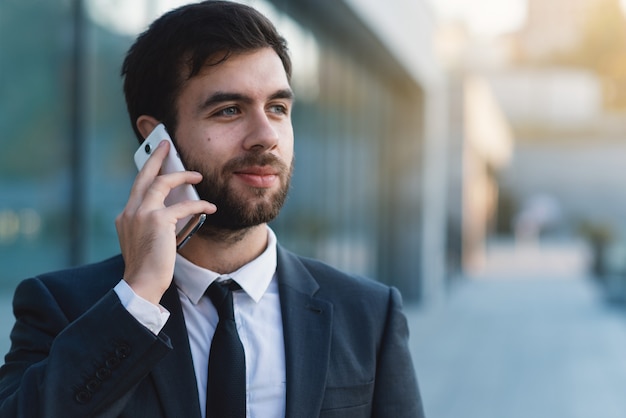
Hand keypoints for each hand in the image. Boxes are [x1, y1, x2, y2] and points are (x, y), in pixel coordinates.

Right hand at [116, 140, 215, 304]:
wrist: (141, 283)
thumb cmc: (147, 266)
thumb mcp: (144, 240)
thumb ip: (152, 223)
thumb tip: (173, 212)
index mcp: (126, 215)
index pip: (138, 187)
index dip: (148, 171)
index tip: (155, 159)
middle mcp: (130, 211)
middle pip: (145, 175)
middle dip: (156, 156)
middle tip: (166, 144)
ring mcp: (142, 214)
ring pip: (163, 183)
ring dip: (182, 175)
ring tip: (197, 175)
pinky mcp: (158, 220)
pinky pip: (183, 205)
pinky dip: (199, 205)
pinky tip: (210, 207)